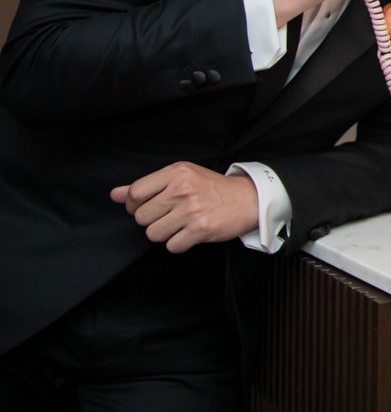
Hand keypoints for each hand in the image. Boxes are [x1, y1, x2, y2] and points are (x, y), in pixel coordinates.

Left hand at [110, 162, 258, 252]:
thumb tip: (114, 194)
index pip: (134, 193)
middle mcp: (182, 189)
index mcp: (176, 173)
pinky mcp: (200, 229)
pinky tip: (190, 232)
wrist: (248, 199)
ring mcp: (191, 210)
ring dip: (165, 233)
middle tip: (171, 214)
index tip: (148, 205)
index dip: (135, 204)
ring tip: (180, 224)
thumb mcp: (181, 177)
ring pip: (153, 234)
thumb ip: (146, 185)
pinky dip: (179, 243)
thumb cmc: (212, 188)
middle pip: (141, 217)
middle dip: (152, 220)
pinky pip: (172, 246)